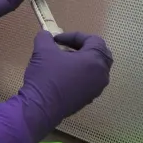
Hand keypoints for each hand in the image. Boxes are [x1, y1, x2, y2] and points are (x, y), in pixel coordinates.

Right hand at [0, 28, 112, 142]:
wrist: (40, 107)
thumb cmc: (46, 76)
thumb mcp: (42, 50)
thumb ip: (45, 38)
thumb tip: (45, 35)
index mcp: (95, 60)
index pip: (94, 40)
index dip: (75, 36)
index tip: (57, 39)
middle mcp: (101, 75)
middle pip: (101, 55)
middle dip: (84, 48)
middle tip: (67, 47)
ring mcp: (96, 90)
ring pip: (96, 70)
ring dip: (82, 62)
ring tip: (63, 61)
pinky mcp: (88, 100)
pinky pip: (89, 82)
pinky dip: (80, 74)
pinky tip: (62, 76)